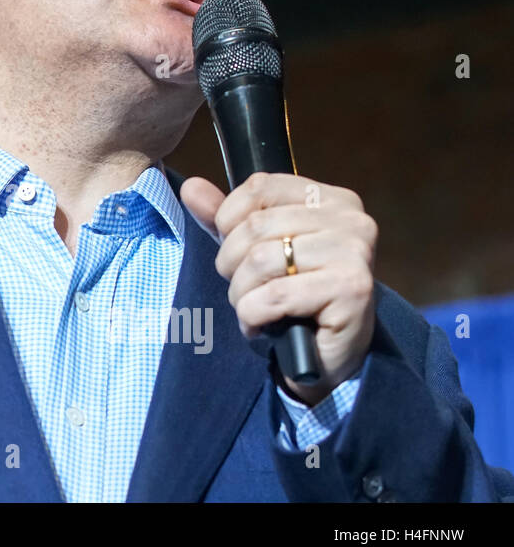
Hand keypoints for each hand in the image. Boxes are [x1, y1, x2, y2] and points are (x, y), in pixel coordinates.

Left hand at [180, 173, 377, 405]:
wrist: (325, 359)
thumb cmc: (292, 298)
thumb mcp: (254, 250)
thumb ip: (225, 218)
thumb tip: (191, 187)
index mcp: (330, 199)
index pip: (259, 187)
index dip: (229, 221)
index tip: (238, 252)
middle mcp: (350, 219)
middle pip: (255, 226)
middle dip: (232, 265)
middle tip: (245, 289)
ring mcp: (355, 253)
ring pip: (260, 260)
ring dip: (242, 293)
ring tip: (254, 308)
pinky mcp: (352, 290)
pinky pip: (274, 295)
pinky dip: (253, 315)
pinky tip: (262, 325)